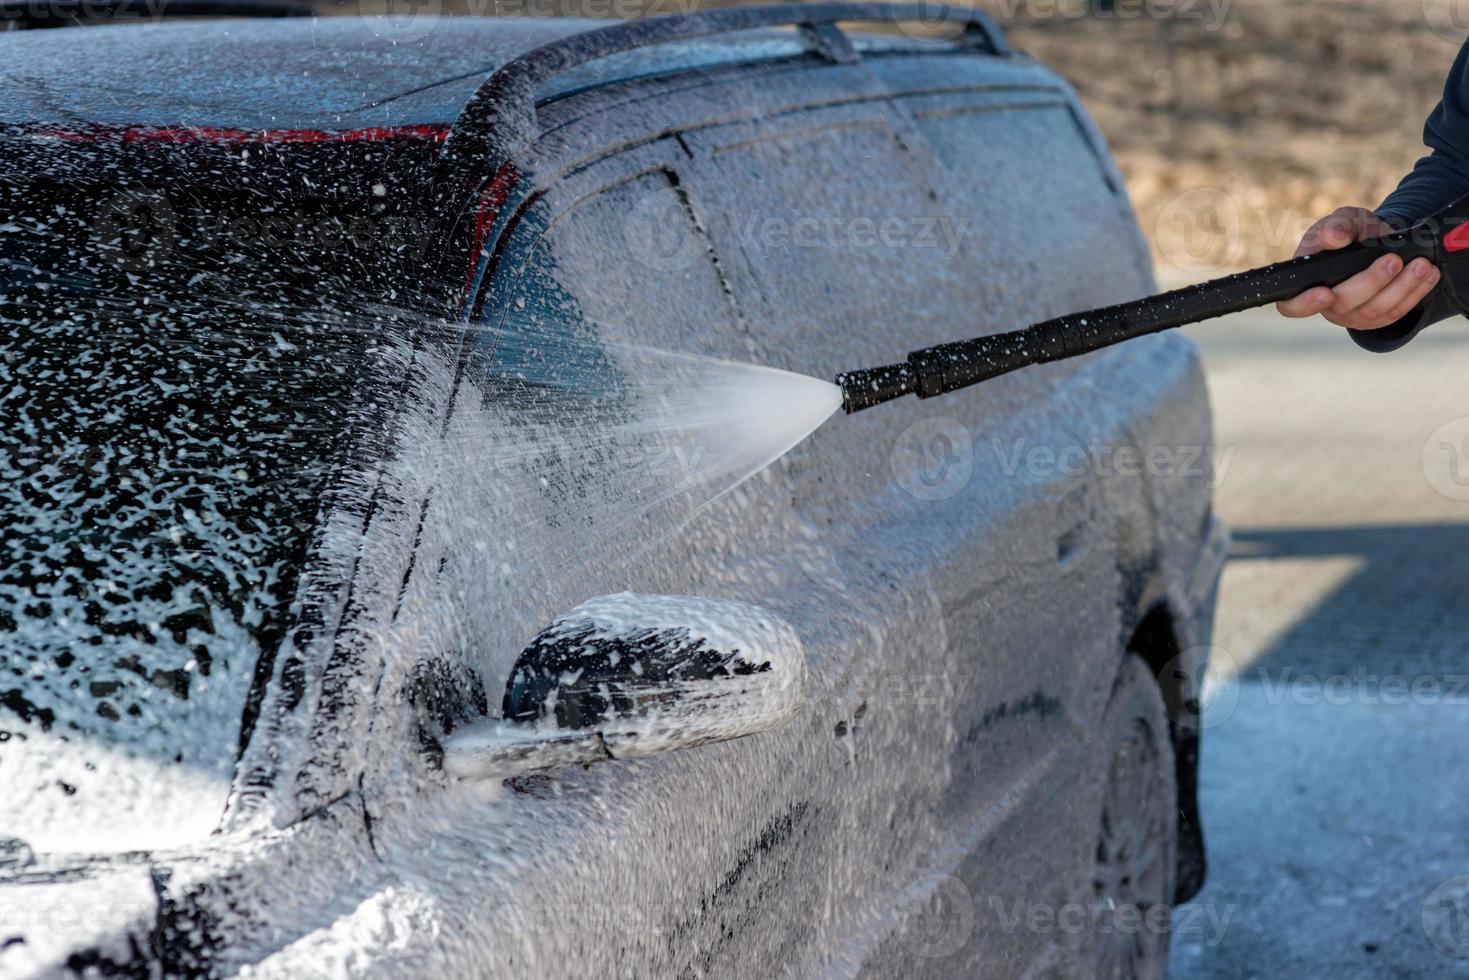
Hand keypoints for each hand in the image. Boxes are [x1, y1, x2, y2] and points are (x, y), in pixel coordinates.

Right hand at [1275, 206, 1439, 329]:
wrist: (1375, 242)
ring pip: (1373, 311)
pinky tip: (1428, 275)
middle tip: (1393, 260)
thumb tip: (1335, 238)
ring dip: (1400, 288)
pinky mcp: (1375, 319)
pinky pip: (1395, 313)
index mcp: (1305, 282)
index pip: (1290, 305)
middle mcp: (1325, 305)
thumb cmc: (1349, 231)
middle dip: (1371, 283)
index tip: (1325, 293)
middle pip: (1342, 305)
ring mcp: (1350, 315)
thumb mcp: (1343, 220)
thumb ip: (1337, 225)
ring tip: (1420, 264)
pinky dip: (1415, 293)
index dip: (1305, 304)